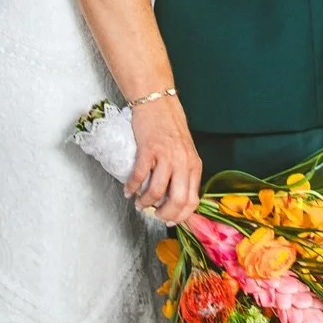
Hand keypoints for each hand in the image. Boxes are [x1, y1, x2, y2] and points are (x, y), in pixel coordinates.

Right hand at [127, 96, 200, 225]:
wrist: (158, 102)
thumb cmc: (171, 127)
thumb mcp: (186, 152)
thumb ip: (184, 173)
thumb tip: (176, 200)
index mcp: (194, 165)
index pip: (192, 201)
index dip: (180, 216)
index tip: (169, 220)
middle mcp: (182, 162)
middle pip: (177, 201)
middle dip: (163, 215)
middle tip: (154, 215)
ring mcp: (165, 155)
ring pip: (157, 192)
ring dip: (145, 202)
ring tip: (140, 203)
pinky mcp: (148, 149)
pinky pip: (139, 176)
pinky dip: (132, 187)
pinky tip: (128, 190)